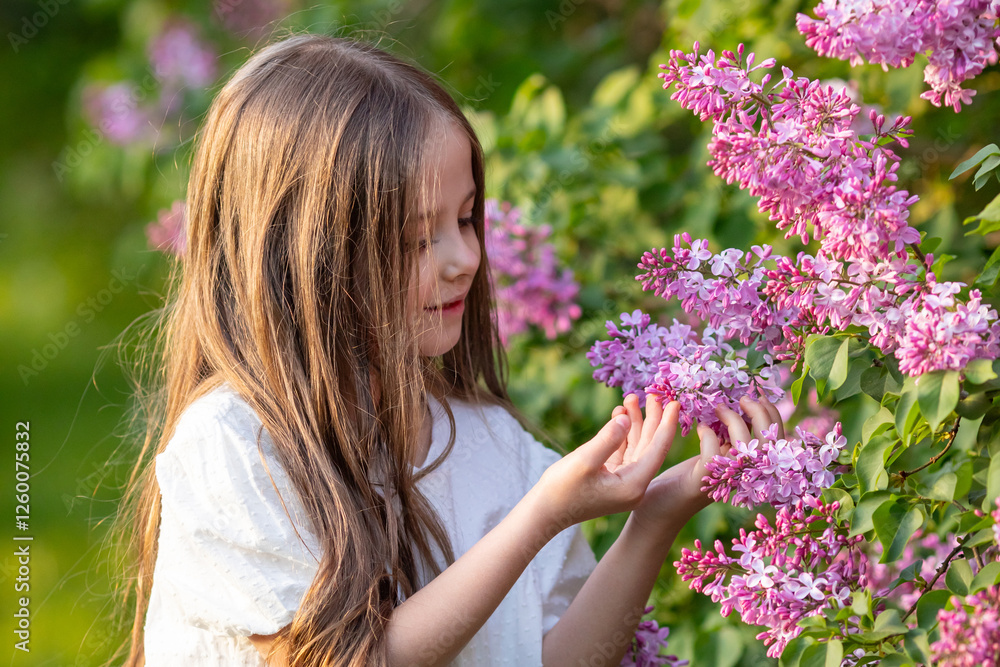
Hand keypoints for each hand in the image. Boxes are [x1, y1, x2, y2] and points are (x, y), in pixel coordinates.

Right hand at [533, 400, 679, 532]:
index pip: (657, 450)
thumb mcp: (584, 461)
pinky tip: (619, 414)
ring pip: (636, 447)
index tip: (676, 402)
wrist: (544, 513)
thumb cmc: (562, 490)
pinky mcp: (612, 479)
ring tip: (631, 398)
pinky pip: (623, 451)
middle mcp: (634, 486)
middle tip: (656, 393)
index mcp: (634, 485)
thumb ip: (608, 438)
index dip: (667, 424)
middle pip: (649, 447)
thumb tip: (626, 418)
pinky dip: (621, 433)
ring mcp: (623, 483)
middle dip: (652, 419)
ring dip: (634, 423)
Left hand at [624, 394, 783, 535]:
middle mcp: (743, 477)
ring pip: (745, 447)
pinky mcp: (701, 483)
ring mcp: (724, 481)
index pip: (776, 440)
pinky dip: (708, 436)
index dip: (771, 415)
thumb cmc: (685, 479)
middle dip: (759, 414)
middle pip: (768, 443)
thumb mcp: (715, 456)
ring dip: (733, 420)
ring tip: (717, 408)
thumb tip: (744, 405)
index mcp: (750, 469)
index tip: (756, 396)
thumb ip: (731, 438)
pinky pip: (713, 455)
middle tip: (741, 399)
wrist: (657, 510)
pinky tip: (700, 429)